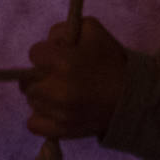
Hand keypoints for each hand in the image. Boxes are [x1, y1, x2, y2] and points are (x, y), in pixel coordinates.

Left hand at [23, 17, 127, 138]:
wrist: (131, 98)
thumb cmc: (111, 61)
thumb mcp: (92, 29)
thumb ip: (63, 29)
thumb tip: (48, 42)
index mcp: (63, 62)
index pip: (34, 53)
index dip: (47, 53)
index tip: (60, 56)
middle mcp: (56, 89)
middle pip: (28, 79)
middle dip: (41, 74)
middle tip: (60, 75)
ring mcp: (57, 112)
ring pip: (32, 100)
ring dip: (43, 94)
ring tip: (63, 92)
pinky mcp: (61, 130)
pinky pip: (33, 124)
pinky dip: (41, 116)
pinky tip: (55, 109)